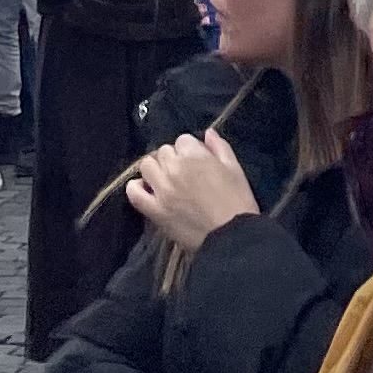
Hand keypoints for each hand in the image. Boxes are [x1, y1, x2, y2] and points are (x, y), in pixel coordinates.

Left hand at [124, 132, 259, 245]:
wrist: (233, 238)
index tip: (198, 163)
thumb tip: (208, 133)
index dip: (191, 150)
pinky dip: (136, 188)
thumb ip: (220, 147)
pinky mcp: (155, 211)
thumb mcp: (235, 170)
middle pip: (163, 152)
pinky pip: (134, 193)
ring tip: (167, 181)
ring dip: (156, 170)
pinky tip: (146, 190)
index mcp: (194, 156)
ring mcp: (161, 190)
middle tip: (186, 175)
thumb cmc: (238, 202)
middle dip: (174, 159)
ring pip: (146, 166)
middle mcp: (173, 169)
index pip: (183, 140)